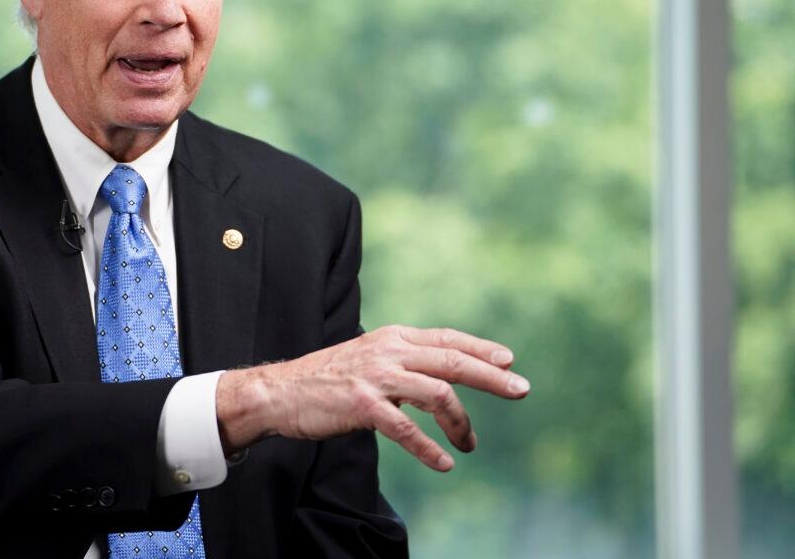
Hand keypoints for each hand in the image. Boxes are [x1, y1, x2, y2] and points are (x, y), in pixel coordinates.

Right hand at [215, 325, 528, 471]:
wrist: (280, 391)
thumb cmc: (326, 380)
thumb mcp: (368, 360)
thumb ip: (402, 365)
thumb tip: (441, 383)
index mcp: (391, 338)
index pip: (446, 339)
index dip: (480, 348)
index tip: (508, 360)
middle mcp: (388, 351)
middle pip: (452, 360)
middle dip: (492, 376)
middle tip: (521, 389)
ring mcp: (376, 377)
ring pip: (438, 393)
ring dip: (461, 421)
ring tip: (469, 443)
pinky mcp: (363, 405)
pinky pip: (407, 429)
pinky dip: (429, 448)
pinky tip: (444, 463)